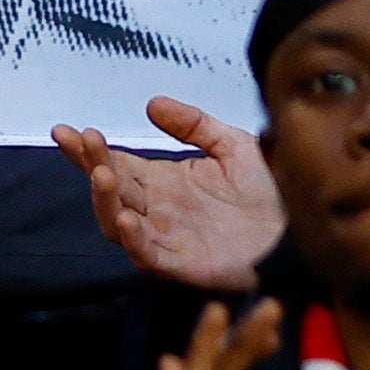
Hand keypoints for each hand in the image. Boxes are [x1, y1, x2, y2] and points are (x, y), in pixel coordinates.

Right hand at [52, 97, 289, 290]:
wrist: (303, 233)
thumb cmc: (271, 195)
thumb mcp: (234, 145)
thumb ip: (194, 124)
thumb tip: (152, 104)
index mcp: (163, 181)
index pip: (116, 162)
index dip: (88, 150)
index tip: (66, 131)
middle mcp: (156, 209)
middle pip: (110, 188)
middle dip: (92, 164)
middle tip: (86, 141)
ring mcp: (165, 237)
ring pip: (116, 221)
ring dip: (104, 199)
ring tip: (103, 174)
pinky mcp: (180, 264)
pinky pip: (146, 254)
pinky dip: (132, 238)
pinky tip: (127, 217)